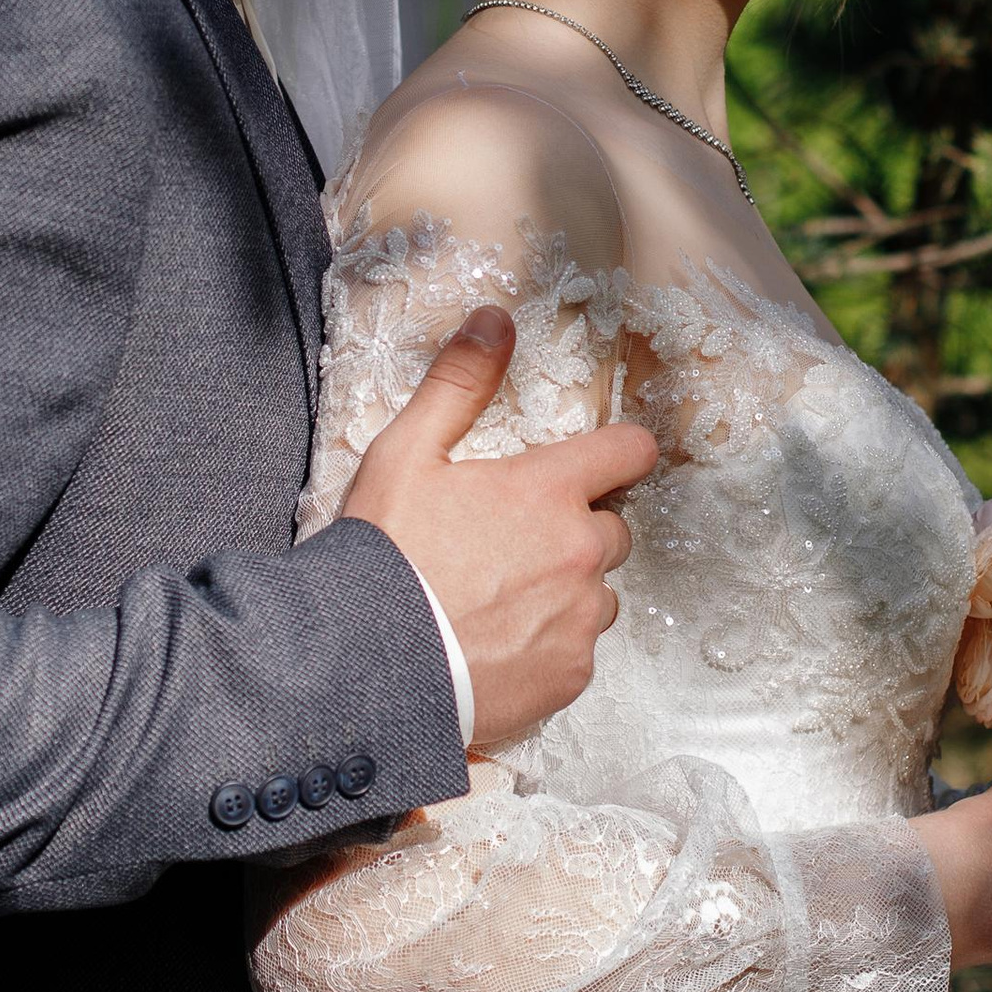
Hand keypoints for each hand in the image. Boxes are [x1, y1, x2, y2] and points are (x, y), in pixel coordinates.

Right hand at [342, 306, 658, 750]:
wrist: (363, 665)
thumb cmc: (385, 555)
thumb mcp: (406, 453)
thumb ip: (458, 383)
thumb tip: (496, 319)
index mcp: (549, 490)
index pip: (628, 452)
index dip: (620, 453)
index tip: (606, 462)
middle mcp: (580, 551)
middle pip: (613, 528)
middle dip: (577, 529)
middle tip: (516, 543)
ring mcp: (580, 616)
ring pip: (598, 592)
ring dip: (568, 590)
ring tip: (503, 600)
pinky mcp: (570, 673)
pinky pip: (579, 649)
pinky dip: (550, 645)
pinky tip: (500, 645)